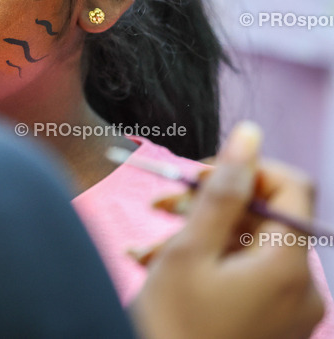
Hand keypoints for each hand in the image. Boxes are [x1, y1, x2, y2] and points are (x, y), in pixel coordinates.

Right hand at [130, 122, 325, 338]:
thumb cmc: (171, 326)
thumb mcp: (189, 250)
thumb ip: (222, 189)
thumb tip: (249, 135)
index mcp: (288, 263)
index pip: (290, 184)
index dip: (244, 170)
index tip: (196, 179)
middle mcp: (304, 288)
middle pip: (265, 218)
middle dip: (210, 206)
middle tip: (159, 209)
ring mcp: (292, 315)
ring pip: (250, 250)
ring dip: (201, 239)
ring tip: (149, 252)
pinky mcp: (274, 332)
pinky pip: (249, 282)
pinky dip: (211, 270)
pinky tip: (165, 274)